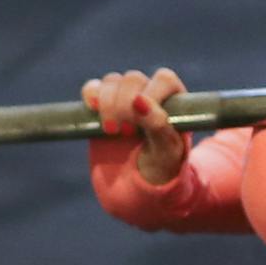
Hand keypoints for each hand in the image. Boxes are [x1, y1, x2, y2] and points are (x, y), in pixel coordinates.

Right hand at [81, 67, 188, 185]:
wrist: (138, 185)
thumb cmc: (161, 166)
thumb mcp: (166, 151)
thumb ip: (157, 125)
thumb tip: (139, 100)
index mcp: (174, 100)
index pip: (163, 79)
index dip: (150, 96)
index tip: (140, 123)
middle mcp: (149, 92)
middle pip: (133, 79)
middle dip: (124, 104)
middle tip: (126, 133)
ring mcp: (124, 97)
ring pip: (112, 81)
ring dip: (108, 104)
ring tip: (112, 131)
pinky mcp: (102, 104)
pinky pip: (93, 88)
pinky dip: (91, 96)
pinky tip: (93, 110)